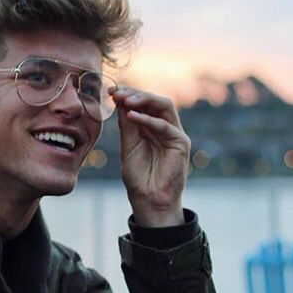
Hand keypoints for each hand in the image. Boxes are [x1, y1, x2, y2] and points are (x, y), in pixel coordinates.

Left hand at [112, 87, 190, 226]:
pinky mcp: (181, 143)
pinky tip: (132, 116)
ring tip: (125, 100)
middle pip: (155, 101)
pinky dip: (149, 119)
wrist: (149, 200)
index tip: (111, 91)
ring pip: (164, 106)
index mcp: (151, 128)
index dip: (128, 95)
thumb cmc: (138, 177)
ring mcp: (174, 134)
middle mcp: (164, 127)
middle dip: (136, 94)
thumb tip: (119, 100)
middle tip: (118, 93)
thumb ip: (126, 125)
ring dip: (144, 100)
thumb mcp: (128, 146)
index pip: (143, 104)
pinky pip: (166, 126)